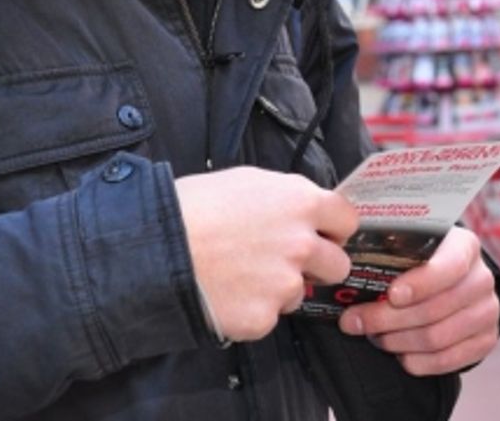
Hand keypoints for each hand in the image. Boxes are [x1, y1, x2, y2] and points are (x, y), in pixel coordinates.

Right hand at [175, 167, 357, 340]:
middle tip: (286, 261)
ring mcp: (284, 284)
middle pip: (338, 264)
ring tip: (241, 275)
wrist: (152, 249)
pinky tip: (226, 294)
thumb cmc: (193, 206)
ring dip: (281, 288)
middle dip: (318, 265)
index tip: (322, 234)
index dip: (333, 229)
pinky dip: (252, 309)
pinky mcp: (263, 317)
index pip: (347, 220)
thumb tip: (304, 210)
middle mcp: (303, 244)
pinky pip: (269, 316)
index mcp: (303, 202)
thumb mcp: (247, 181)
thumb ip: (287, 197)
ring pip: (300, 293)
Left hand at [338, 226, 499, 375]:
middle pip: (435, 308)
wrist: (457, 283)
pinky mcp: (485, 341)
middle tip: (355, 322)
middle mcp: (482, 279)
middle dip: (388, 319)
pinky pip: (446, 361)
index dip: (420, 283)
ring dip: (397, 341)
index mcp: (465, 247)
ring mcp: (487, 312)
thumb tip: (344, 277)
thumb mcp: (412, 249)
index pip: (449, 266)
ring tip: (375, 336)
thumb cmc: (424, 263)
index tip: (391, 294)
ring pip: (436, 338)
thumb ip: (389, 258)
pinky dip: (416, 361)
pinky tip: (399, 353)